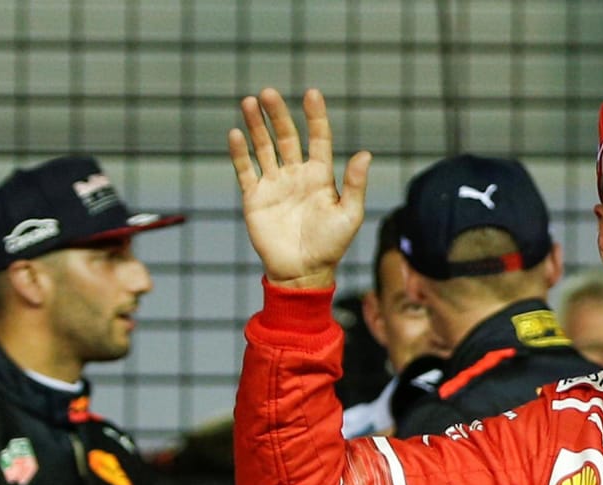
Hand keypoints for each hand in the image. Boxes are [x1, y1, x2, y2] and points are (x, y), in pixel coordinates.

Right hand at [227, 87, 371, 288]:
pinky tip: (236, 133)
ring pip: (263, 147)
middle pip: (286, 136)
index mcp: (320, 175)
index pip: (318, 138)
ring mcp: (274, 184)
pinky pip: (245, 170)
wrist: (302, 273)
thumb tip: (366, 154)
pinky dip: (240, 152)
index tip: (312, 93)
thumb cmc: (331, 246)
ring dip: (256, 125)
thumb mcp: (349, 215)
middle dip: (277, 114)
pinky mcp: (255, 197)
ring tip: (248, 102)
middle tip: (268, 93)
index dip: (315, 116)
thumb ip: (355, 184)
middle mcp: (296, 174)